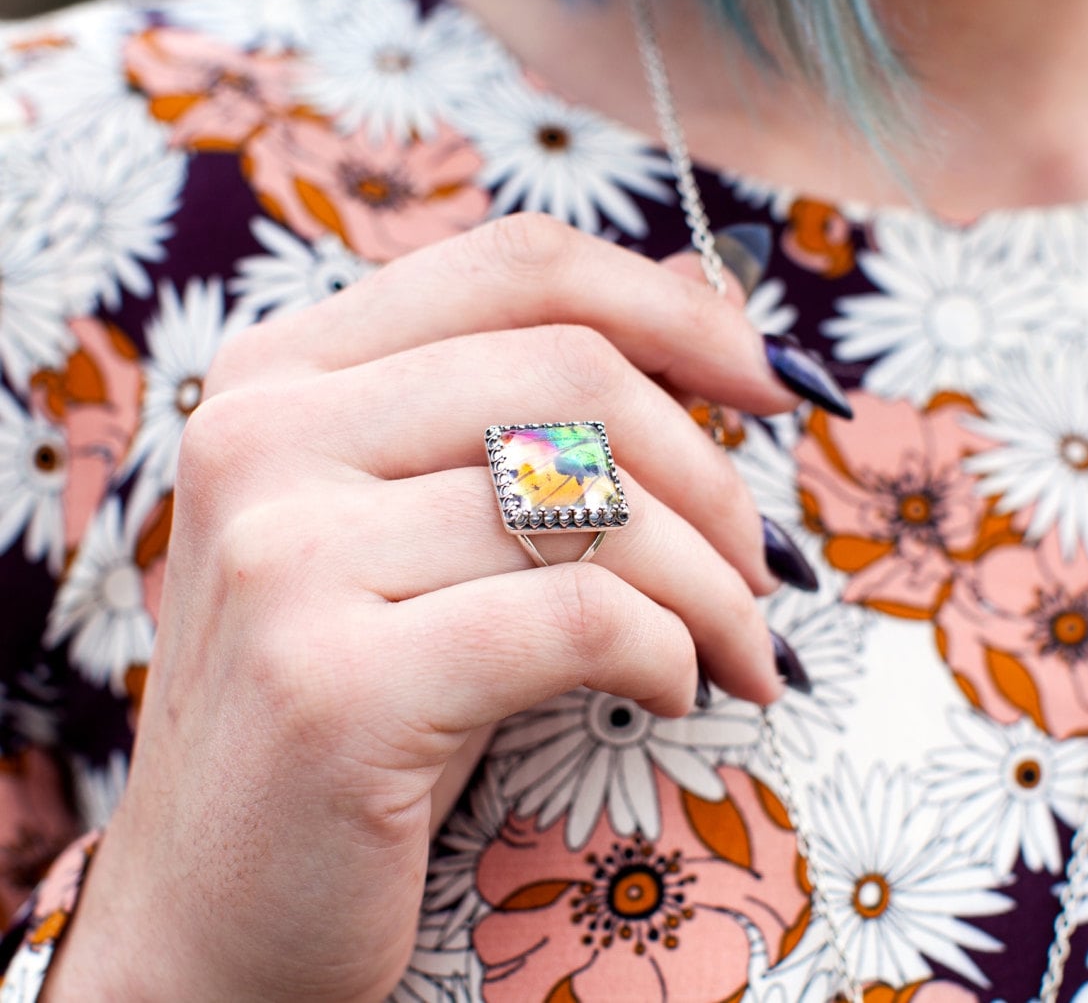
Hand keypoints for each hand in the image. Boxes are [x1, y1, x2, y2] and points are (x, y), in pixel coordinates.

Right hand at [44, 214, 822, 1000]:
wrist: (222, 916)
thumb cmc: (367, 707)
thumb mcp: (434, 534)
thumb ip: (537, 414)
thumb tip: (713, 312)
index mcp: (286, 372)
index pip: (520, 265)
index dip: (676, 309)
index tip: (770, 385)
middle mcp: (262, 436)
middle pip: (573, 373)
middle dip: (714, 473)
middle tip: (765, 566)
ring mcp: (280, 556)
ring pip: (590, 502)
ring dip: (715, 585)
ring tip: (738, 648)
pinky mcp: (330, 686)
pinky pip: (580, 618)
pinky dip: (669, 651)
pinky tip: (678, 691)